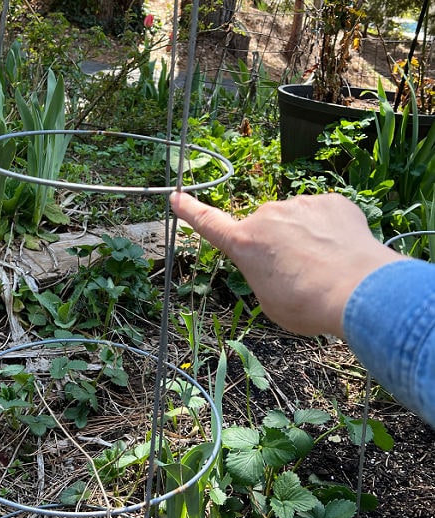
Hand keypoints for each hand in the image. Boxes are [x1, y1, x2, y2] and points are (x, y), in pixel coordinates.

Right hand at [170, 192, 404, 336]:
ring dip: (306, 238)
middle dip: (278, 246)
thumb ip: (265, 273)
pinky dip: (331, 230)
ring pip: (297, 221)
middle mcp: (266, 217)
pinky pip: (324, 214)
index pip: (208, 223)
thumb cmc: (307, 304)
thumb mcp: (270, 300)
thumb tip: (280, 261)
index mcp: (244, 244)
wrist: (358, 291)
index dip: (190, 211)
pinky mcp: (329, 201)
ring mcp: (299, 205)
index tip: (176, 197)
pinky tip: (343, 252)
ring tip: (326, 268)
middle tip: (300, 275)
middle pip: (265, 229)